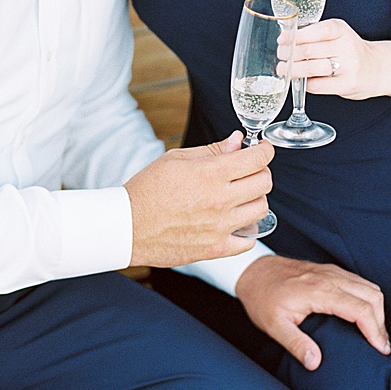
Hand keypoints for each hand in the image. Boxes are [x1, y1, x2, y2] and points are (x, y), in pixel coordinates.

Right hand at [125, 132, 273, 265]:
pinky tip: (234, 221)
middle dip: (260, 171)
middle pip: (264, 182)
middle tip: (247, 171)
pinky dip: (247, 230)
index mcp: (211, 174)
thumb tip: (238, 141)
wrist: (126, 227)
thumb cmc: (147, 190)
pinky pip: (249, 240)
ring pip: (261, 209)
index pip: (258, 158)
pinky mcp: (216, 248)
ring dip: (254, 199)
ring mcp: (220, 226)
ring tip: (238, 196)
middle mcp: (220, 200)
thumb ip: (212, 151)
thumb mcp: (176, 159)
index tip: (262, 150)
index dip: (265, 150)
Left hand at [236, 255, 390, 369]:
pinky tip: (365, 315)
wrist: (254, 271)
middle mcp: (331, 278)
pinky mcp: (331, 271)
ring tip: (377, 334)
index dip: (375, 331)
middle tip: (381, 346)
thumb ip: (296, 345)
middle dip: (382, 322)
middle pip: (373, 296)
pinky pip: (360, 282)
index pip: (361, 309)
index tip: (380, 349)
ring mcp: (332, 272)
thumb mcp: (273, 326)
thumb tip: (315, 363)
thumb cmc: (262, 298)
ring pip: (370, 287)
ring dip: (378, 310)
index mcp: (320, 291)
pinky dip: (370, 299)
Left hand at [280, 18, 385, 100]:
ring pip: (312, 68)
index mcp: (341, 30)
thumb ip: (316, 36)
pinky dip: (305, 83)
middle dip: (290, 54)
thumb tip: (285, 40)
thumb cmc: (350, 51)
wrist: (377, 69)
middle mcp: (347, 46)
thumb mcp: (338, 35)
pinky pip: (318, 85)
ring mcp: (349, 67)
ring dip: (293, 69)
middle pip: (310, 50)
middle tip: (281, 55)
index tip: (282, 39)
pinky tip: (301, 80)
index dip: (296, 36)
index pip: (317, 30)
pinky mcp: (347, 85)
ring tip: (284, 69)